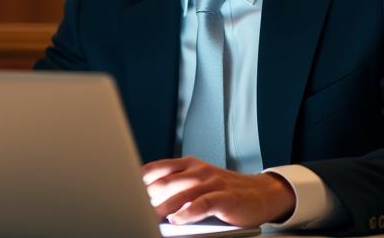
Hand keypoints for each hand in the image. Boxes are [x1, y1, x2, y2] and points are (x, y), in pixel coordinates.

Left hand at [142, 157, 294, 226]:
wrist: (261, 193)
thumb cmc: (222, 190)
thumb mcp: (197, 182)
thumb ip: (174, 187)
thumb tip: (144, 202)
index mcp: (187, 164)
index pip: (156, 169)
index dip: (138, 181)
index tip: (122, 191)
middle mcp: (198, 170)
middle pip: (165, 182)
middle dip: (147, 197)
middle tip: (133, 209)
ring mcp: (212, 182)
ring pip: (181, 192)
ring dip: (163, 206)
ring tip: (149, 217)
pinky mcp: (225, 197)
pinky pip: (203, 203)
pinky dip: (188, 212)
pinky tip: (177, 220)